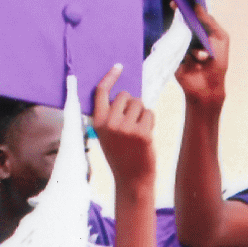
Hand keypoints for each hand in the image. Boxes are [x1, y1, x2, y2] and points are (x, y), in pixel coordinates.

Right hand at [89, 65, 154, 192]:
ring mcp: (126, 129)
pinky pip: (150, 113)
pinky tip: (145, 137)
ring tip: (137, 132)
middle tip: (130, 123)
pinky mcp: (142, 133)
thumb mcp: (107, 135)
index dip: (110, 77)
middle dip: (131, 104)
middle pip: (125, 95)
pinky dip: (150, 122)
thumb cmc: (121, 154)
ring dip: (141, 114)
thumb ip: (110, 115)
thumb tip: (124, 93)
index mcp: (98, 123)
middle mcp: (110, 124)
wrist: (131, 179)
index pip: (101, 92)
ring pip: (139, 103)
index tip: (118, 66)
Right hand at [173, 5, 229, 108]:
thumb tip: (197, 6)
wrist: (207, 87)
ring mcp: (180, 45)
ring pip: (177, 34)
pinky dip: (179, 50)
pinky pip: (170, 46)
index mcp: (202, 30)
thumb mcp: (220, 38)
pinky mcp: (173, 55)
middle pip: (181, 21)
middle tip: (175, 7)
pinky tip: (192, 59)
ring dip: (191, 45)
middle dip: (180, 16)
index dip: (185, 6)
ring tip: (203, 59)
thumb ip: (210, 21)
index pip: (192, 14)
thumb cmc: (218, 63)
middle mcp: (190, 36)